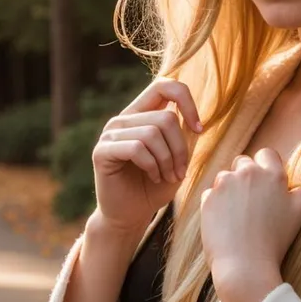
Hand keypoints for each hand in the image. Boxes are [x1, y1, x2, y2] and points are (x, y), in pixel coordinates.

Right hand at [91, 77, 202, 236]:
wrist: (129, 215)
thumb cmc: (154, 188)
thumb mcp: (177, 160)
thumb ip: (184, 137)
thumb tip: (193, 120)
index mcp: (141, 114)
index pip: (164, 86)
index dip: (186, 101)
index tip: (199, 129)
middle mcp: (123, 119)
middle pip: (165, 117)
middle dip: (181, 149)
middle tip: (180, 172)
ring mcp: (110, 134)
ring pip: (152, 133)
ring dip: (168, 160)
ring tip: (168, 177)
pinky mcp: (102, 152)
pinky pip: (136, 148)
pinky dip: (152, 165)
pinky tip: (154, 177)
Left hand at [200, 148, 300, 290]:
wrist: (245, 264)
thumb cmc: (275, 240)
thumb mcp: (299, 215)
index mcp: (272, 174)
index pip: (267, 154)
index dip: (266, 166)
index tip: (265, 184)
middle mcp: (247, 173)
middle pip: (243, 162)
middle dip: (246, 176)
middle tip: (251, 201)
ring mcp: (224, 184)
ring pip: (225, 177)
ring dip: (229, 189)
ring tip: (238, 214)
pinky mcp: (208, 198)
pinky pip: (211, 194)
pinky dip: (216, 204)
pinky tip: (225, 221)